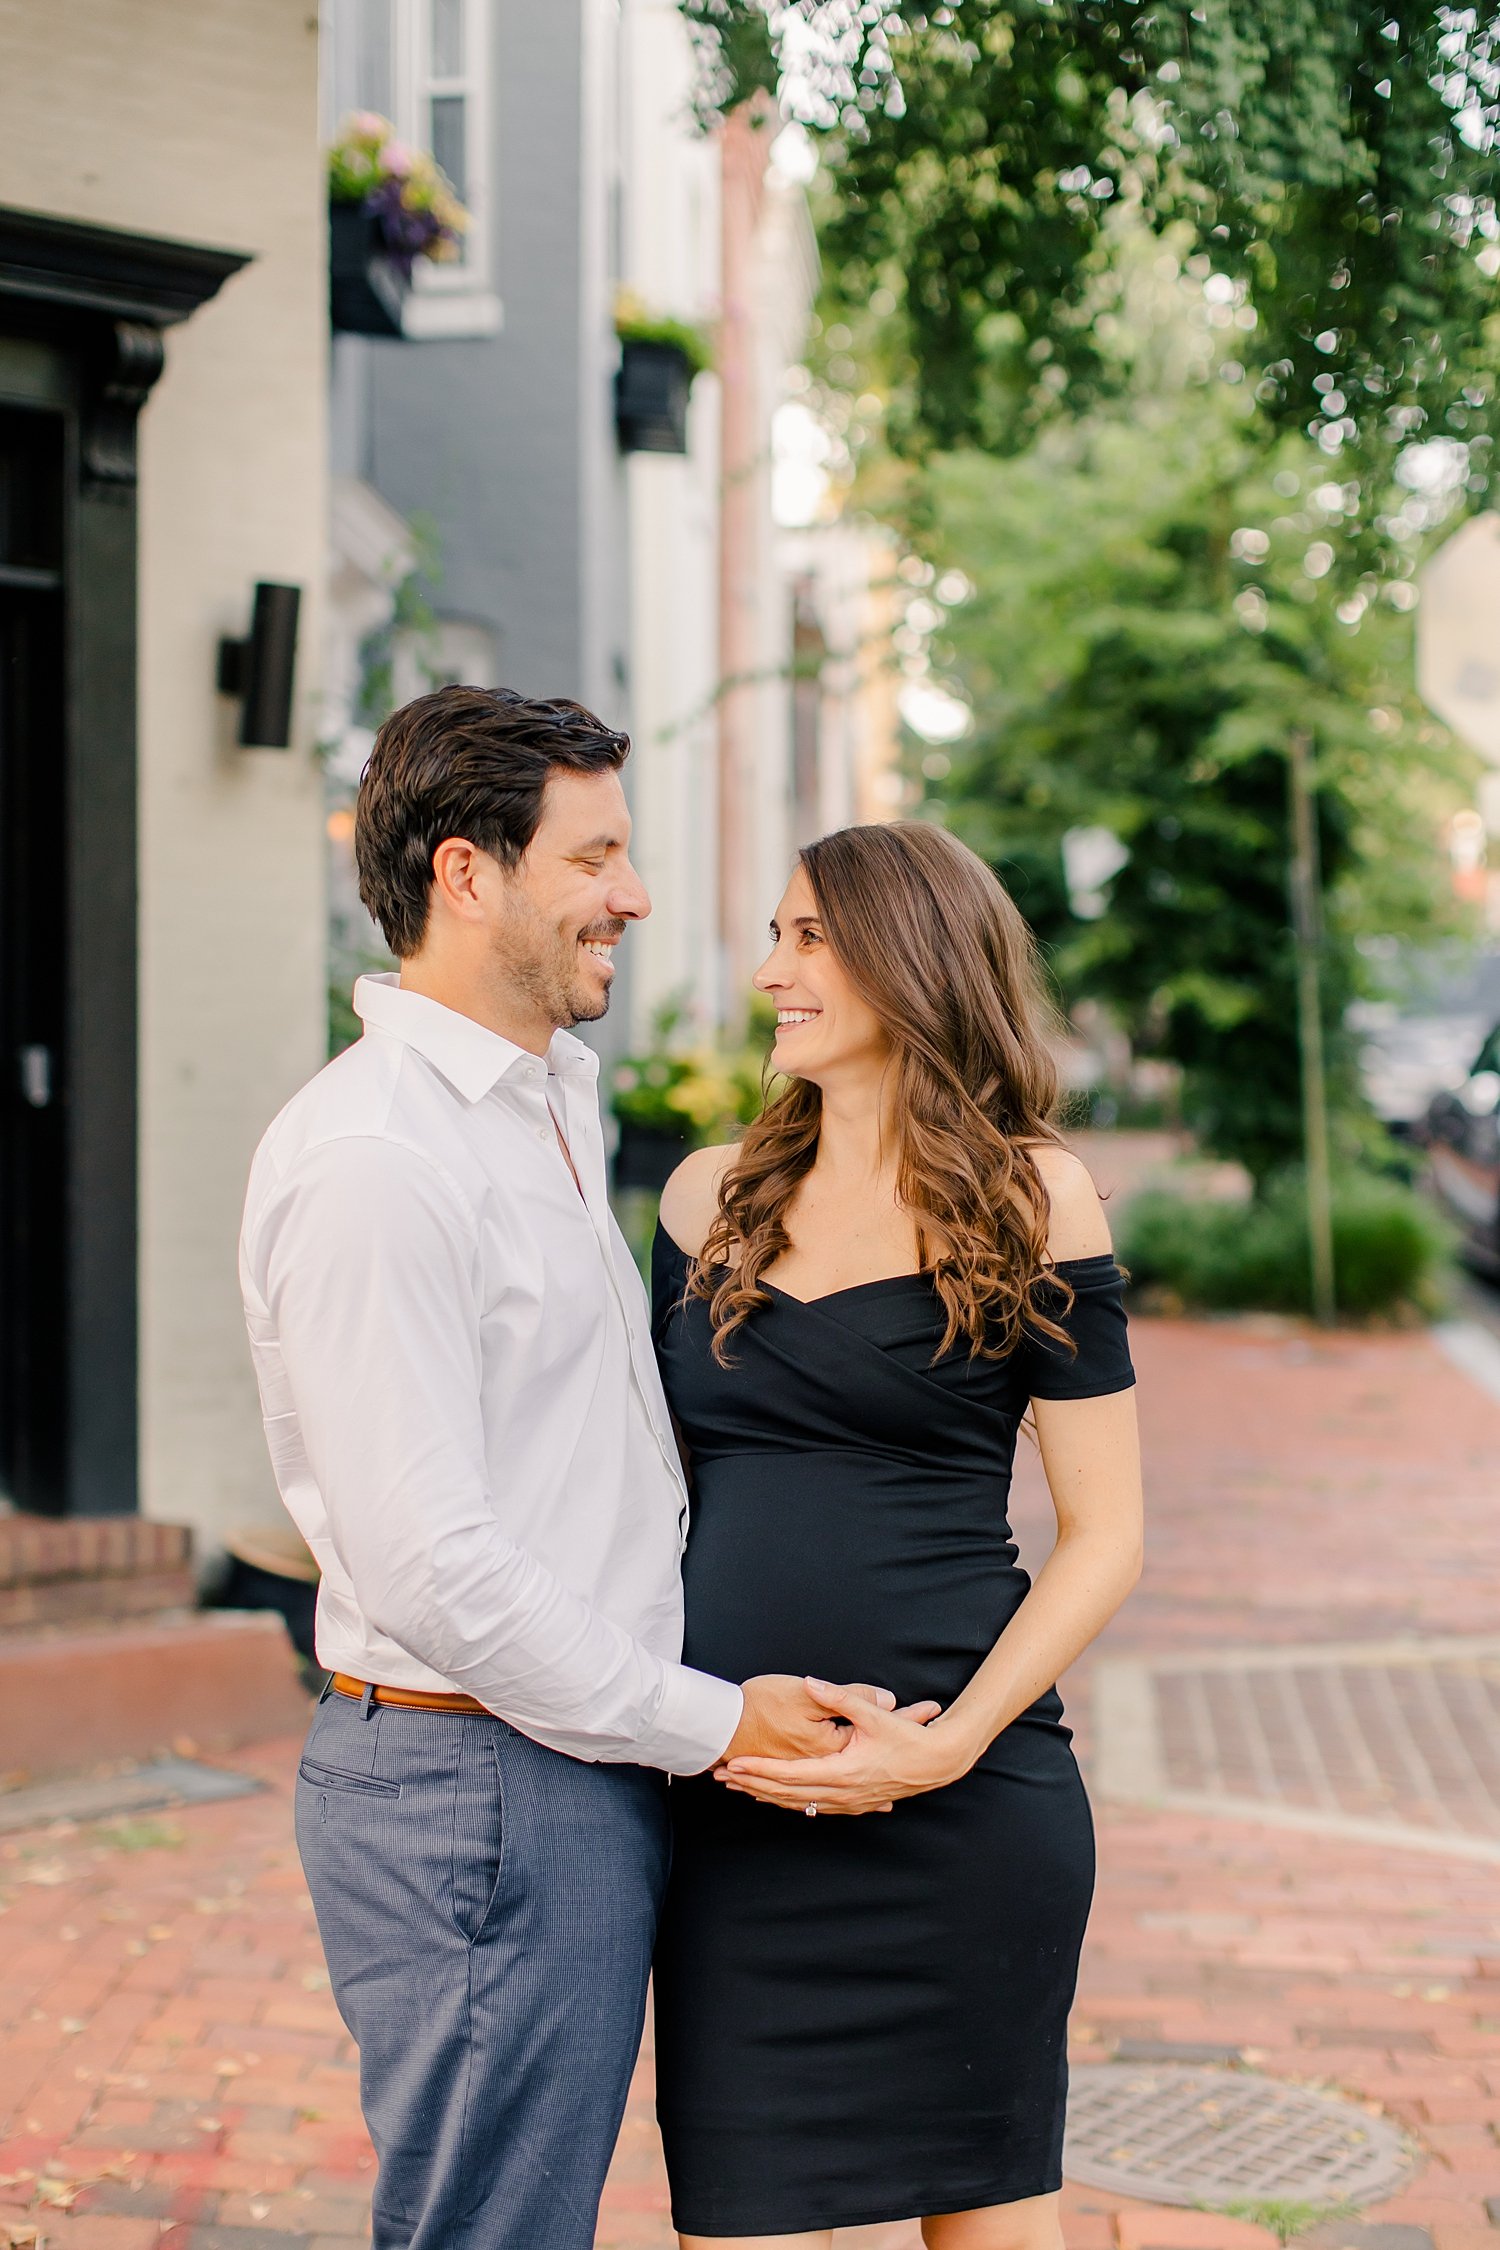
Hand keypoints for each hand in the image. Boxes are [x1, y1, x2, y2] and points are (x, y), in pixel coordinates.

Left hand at [717, 1676, 960, 1814]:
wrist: (937, 1763)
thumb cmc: (907, 1739)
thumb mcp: (874, 1715)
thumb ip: (841, 1698)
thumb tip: (812, 1681)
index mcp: (841, 1773)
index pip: (789, 1776)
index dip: (759, 1771)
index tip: (734, 1765)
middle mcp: (841, 1793)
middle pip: (787, 1794)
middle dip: (753, 1785)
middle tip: (723, 1778)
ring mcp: (848, 1802)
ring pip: (799, 1804)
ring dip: (768, 1796)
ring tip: (741, 1787)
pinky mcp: (854, 1804)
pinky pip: (814, 1806)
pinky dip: (790, 1802)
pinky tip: (778, 1797)